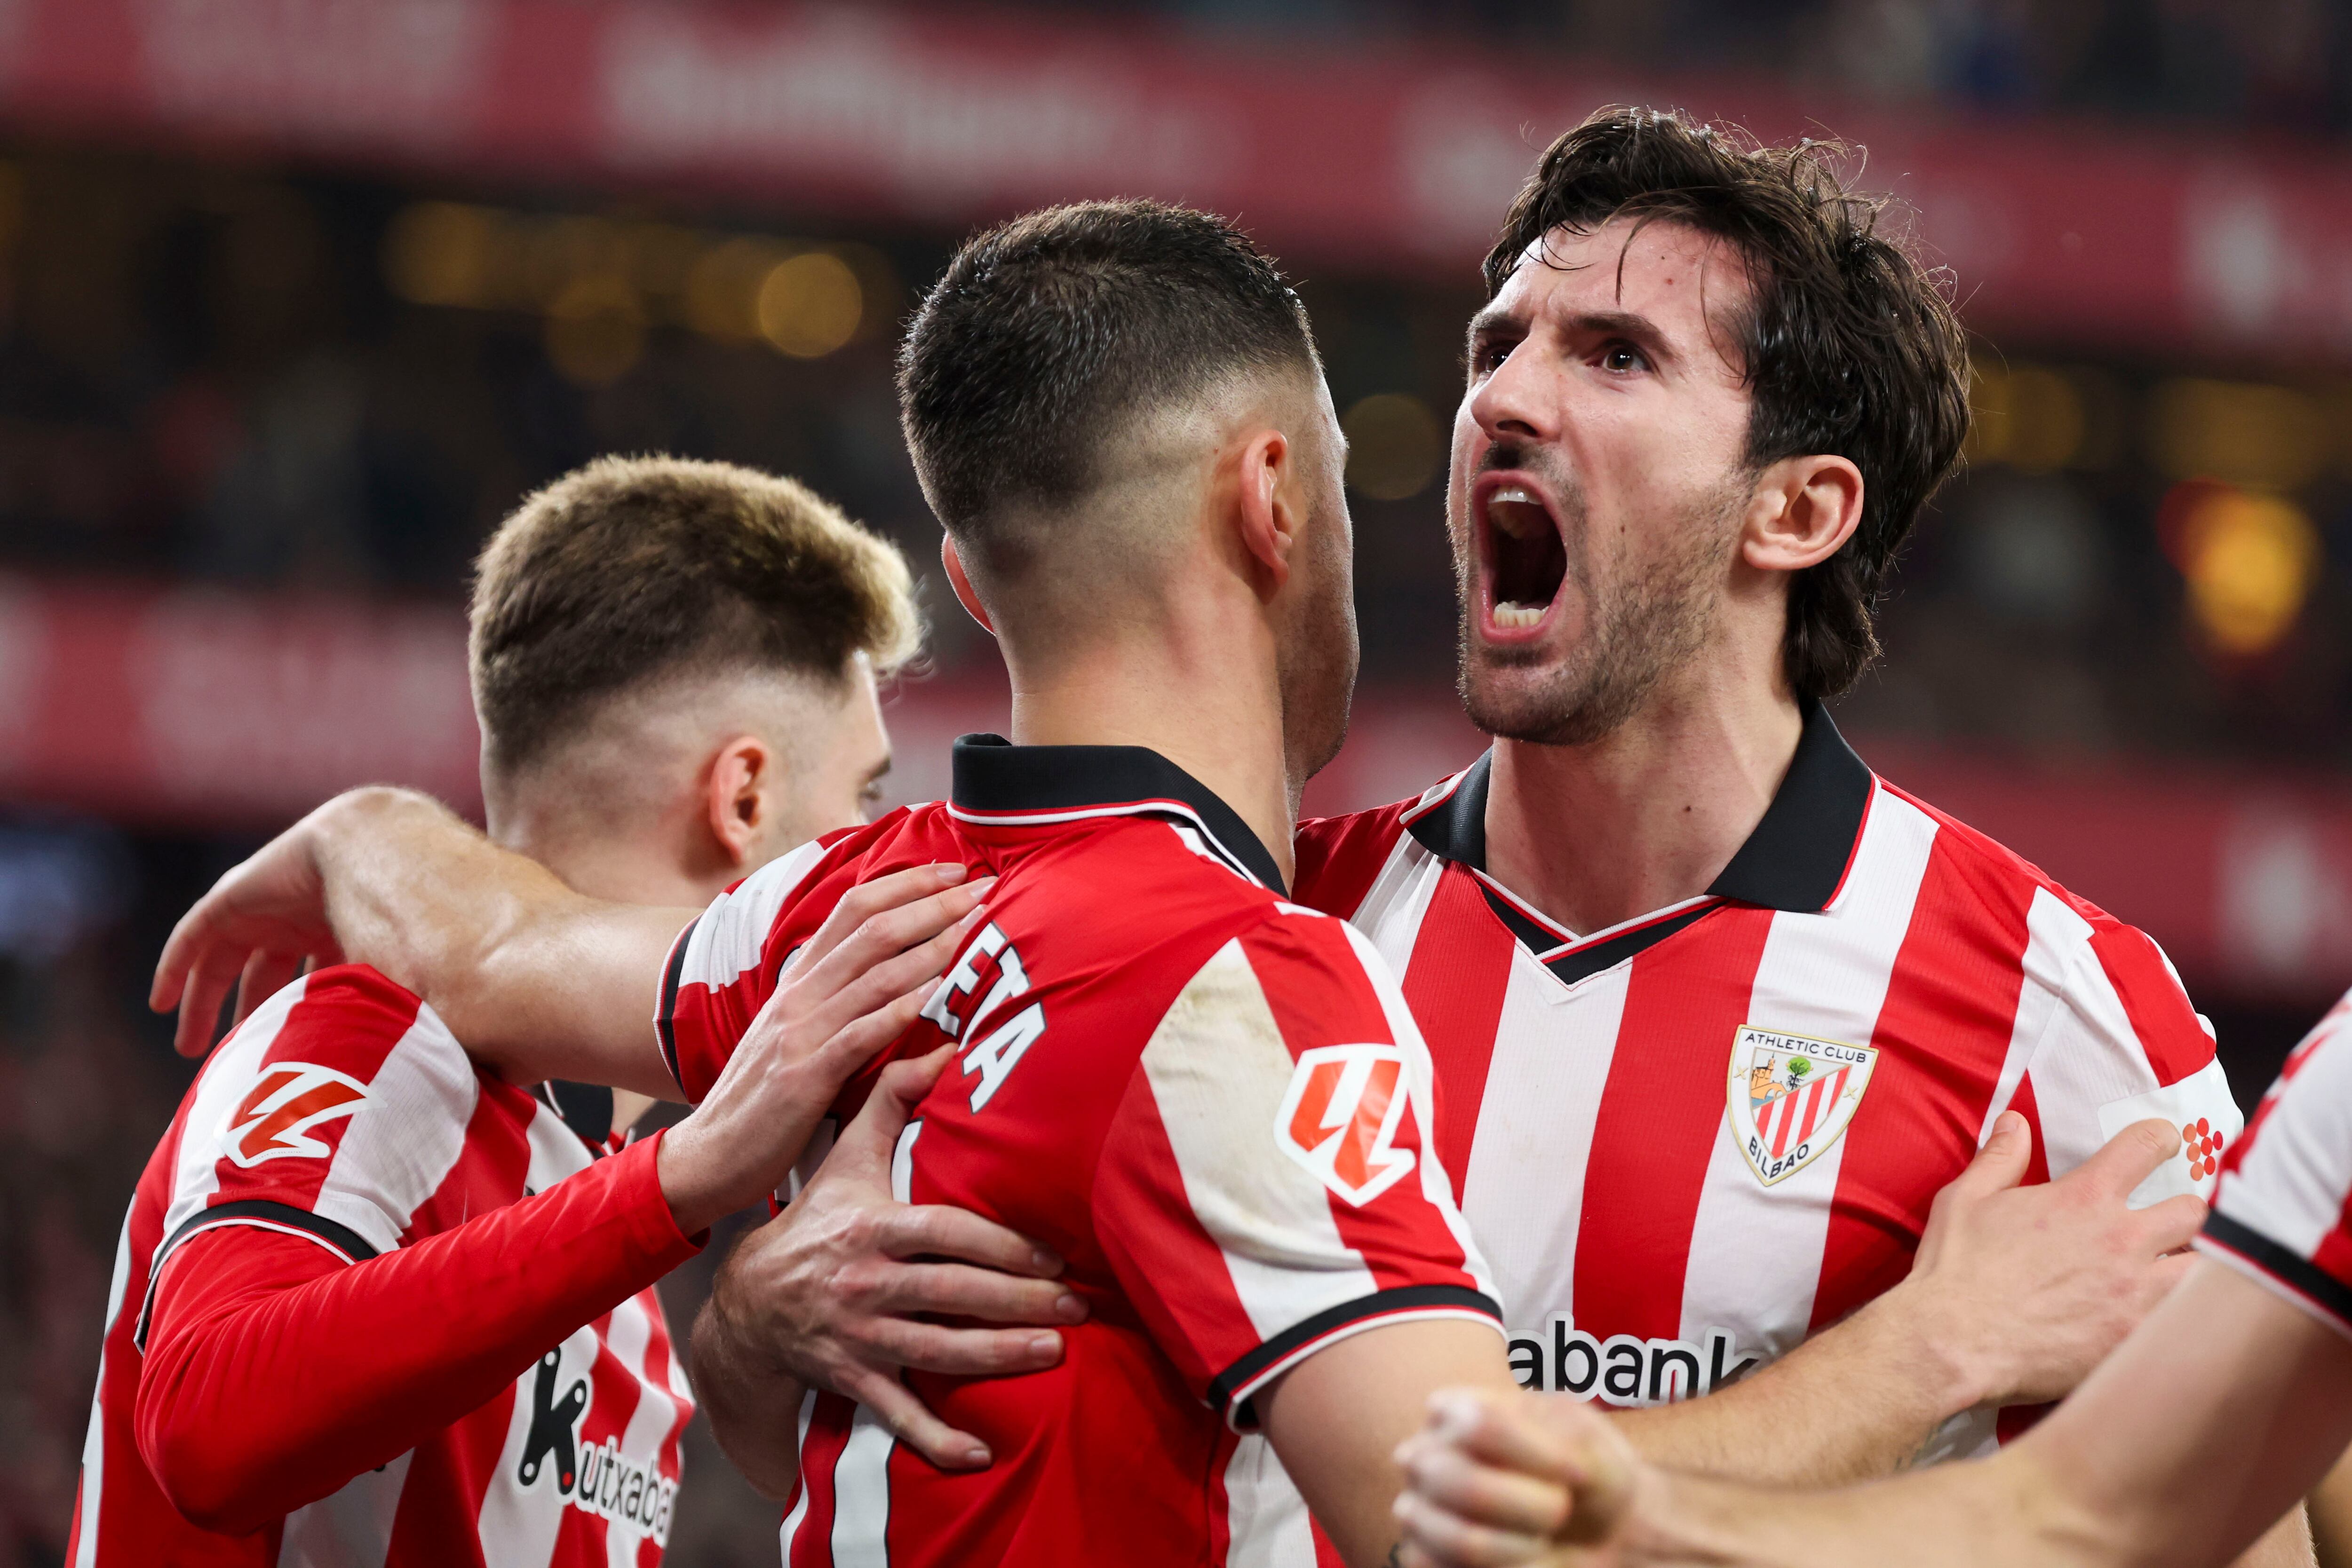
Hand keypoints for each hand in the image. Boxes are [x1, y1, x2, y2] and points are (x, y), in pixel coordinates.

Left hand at [149, 789, 411, 1056]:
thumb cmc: (402, 919)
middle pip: (267, 973)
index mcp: (344, 936)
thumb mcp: (394, 979)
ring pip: (226, 957)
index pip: (314, 983)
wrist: (379, 851)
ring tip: (191, 1047)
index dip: (298, 1020)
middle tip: (236, 1059)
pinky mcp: (233, 893)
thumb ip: (392, 1018)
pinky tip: (160, 1003)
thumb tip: (433, 1077)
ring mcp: (268, 904)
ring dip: (206, 1000)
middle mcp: (304, 920)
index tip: (287, 1059)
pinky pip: (194, 933)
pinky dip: (175, 966)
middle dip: (252, 1015)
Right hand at [658, 865, 991, 1233]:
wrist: (709, 1154)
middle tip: (983, 888)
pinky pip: (857, 1037)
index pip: (854, 908)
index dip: (906, 883)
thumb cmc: (763, 1096)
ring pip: (874, 975)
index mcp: (799, 979)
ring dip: (931, 948)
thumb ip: (834, 996)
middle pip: (873, 929)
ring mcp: (800, 1034)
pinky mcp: (805, 1079)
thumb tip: (887, 966)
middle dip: (933, 903)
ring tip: (976, 930)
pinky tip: (932, 1000)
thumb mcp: (795, 1031)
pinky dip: (896, 1014)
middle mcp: (799, 995)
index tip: (953, 870)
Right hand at [698, 1047, 1084, 1475]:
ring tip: (1053, 1354)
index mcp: (873, 1227)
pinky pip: (896, 1415)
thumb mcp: (846, 1157)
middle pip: (952, 1295)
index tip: (1055, 1258)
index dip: (1003, 1247)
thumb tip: (943, 1045)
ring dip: (998, 1358)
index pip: (947, 1235)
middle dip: (1018, 1305)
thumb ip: (890, 1099)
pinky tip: (980, 1454)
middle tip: (1078, 1309)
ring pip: (936, 1352)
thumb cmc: (818, 1221)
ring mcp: (857, 1337)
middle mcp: (865, 1283)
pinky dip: (936, 1440)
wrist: (749, 1302)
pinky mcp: (850, 1379)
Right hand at [1394, 1390, 1642, 1567]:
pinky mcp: (1421, 1559)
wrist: (1594, 1528)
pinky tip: (1526, 1558)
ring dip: (1524, 1548)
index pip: (1479, 1424)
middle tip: (1562, 1510)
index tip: (1579, 1472)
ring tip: (1543, 1538)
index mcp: (1454, 1411)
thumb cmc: (1583, 1476)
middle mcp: (1423, 1457)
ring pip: (1465, 1542)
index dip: (1539, 1456)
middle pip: (1467, 1485)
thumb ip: (1570, 1449)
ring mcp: (1416, 1511)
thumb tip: (1560, 1471)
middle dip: (1535, 1507)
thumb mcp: (1589, 1448)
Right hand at [1879, 1111, 2203, 1409]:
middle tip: (2166, 1223)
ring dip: (2191, 1267)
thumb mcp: (1965, 1199)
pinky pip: (2185, 1320)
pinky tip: (2161, 1320)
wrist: (1957, 1341)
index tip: (2164, 1142)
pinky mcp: (2137, 1337)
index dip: (2161, 1138)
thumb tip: (2014, 1122)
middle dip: (2183, 1212)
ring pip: (2204, 1268)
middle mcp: (2121, 1239)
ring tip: (2173, 1275)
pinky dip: (2179, 1315)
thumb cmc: (1957, 1270)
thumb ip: (1999, 1158)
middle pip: (2192, 1211)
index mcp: (2083, 1198)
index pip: (2145, 1147)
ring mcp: (2136, 1291)